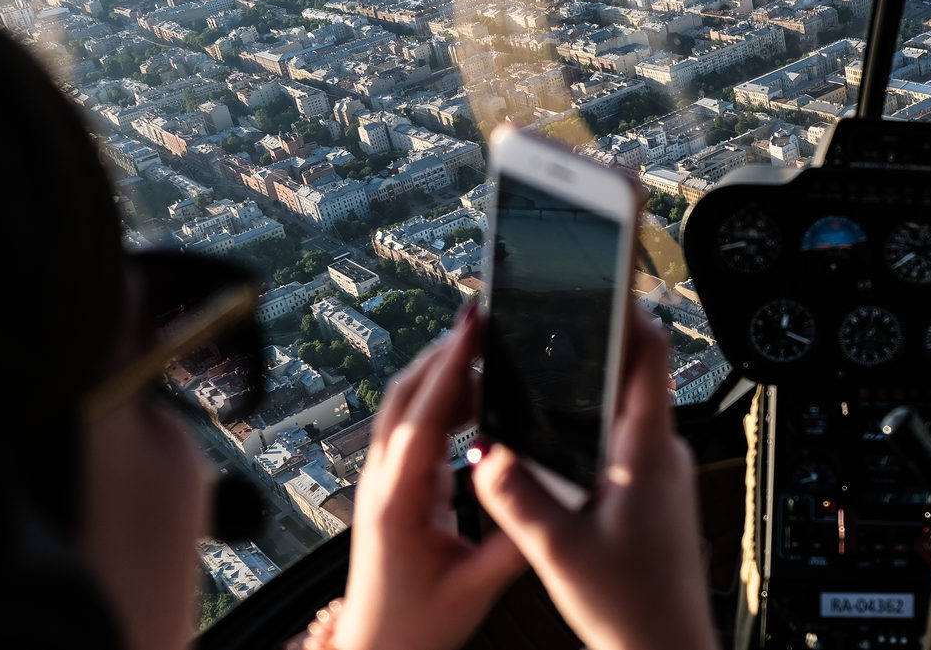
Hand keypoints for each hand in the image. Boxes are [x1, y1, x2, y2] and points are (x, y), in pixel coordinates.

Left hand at [330, 303, 525, 649]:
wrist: (373, 648)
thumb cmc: (413, 627)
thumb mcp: (474, 588)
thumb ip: (516, 542)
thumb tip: (557, 500)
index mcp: (397, 502)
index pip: (422, 417)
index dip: (450, 365)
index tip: (474, 325)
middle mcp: (382, 482)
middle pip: (406, 395)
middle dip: (446, 350)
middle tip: (486, 315)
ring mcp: (383, 480)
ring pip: (407, 405)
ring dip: (445, 372)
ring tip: (492, 351)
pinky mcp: (394, 485)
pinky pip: (415, 426)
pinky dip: (446, 400)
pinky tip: (481, 401)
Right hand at [472, 309, 719, 649]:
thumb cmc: (633, 609)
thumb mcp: (559, 551)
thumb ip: (517, 497)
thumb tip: (487, 451)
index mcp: (646, 450)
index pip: (648, 352)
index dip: (625, 305)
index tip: (600, 271)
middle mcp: (660, 451)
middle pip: (632, 369)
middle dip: (595, 335)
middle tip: (557, 304)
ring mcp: (658, 471)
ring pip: (623, 405)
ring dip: (589, 381)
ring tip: (548, 358)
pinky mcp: (651, 492)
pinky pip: (620, 436)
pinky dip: (589, 421)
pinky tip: (558, 430)